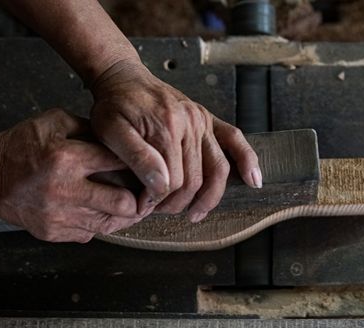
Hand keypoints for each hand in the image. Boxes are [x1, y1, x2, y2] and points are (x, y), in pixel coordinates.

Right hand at [0, 108, 141, 242]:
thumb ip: (90, 129)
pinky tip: (103, 212)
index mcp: (67, 158)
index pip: (120, 163)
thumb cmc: (19, 148)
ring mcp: (59, 216)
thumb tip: (120, 140)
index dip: (141, 164)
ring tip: (131, 204)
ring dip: (125, 215)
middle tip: (147, 193)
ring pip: (110, 223)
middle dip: (141, 199)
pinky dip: (101, 223)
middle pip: (123, 203)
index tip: (148, 165)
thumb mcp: (54, 122)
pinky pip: (90, 233)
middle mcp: (65, 190)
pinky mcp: (54, 232)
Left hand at [89, 59, 260, 221]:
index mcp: (166, 128)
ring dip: (209, 197)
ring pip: (217, 169)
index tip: (143, 208)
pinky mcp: (208, 118)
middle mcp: (190, 123)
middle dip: (179, 203)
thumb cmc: (113, 105)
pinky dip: (247, 161)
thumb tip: (159, 185)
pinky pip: (234, 140)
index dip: (159, 201)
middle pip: (195, 179)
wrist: (123, 77)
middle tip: (159, 211)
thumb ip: (136, 158)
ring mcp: (202, 120)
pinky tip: (252, 181)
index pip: (173, 181)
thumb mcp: (111, 131)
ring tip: (195, 213)